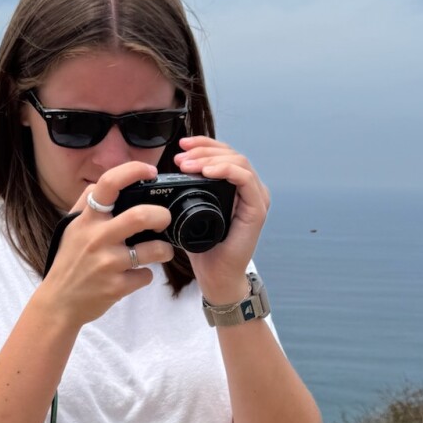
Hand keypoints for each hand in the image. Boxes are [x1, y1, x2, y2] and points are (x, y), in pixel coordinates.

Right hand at [36, 161, 172, 327]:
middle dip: (162, 215)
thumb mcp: (72, 228)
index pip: (109, 184)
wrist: (59, 302)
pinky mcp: (117, 286)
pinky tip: (134, 275)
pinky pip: (146, 276)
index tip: (151, 172)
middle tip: (164, 220)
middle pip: (141, 216)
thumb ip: (88, 203)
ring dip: (164, 249)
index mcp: (87, 219)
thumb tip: (107, 183)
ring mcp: (108, 263)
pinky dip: (145, 275)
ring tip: (160, 251)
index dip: (134, 171)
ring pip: (154, 249)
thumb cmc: (69, 262)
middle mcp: (97, 238)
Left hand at [174, 138, 269, 300]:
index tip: (180, 148)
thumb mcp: (189, 213)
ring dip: (210, 158)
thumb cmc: (204, 248)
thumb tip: (165, 175)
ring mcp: (256, 197)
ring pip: (238, 160)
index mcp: (235, 187)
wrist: (216, 277)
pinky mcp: (258, 208)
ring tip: (188, 164)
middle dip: (203, 150)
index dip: (202, 146)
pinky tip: (207, 171)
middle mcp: (249, 189)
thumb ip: (185, 193)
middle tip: (180, 157)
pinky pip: (245, 179)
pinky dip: (226, 170)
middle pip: (230, 153)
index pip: (222, 154)